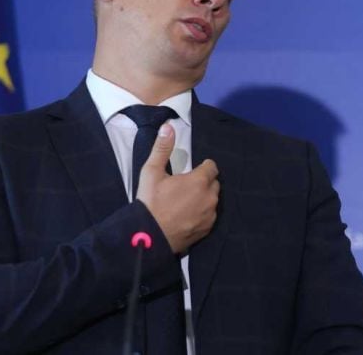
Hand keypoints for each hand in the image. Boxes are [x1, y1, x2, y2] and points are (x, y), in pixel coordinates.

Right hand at [136, 123, 219, 253]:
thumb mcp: (152, 172)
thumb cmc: (150, 202)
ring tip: (187, 200)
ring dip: (204, 197)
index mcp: (199, 181)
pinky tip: (189, 215)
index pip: (211, 167)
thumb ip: (162, 148)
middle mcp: (210, 197)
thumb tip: (168, 126)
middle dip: (204, 182)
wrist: (148, 236)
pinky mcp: (207, 229)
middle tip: (187, 185)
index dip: (203, 166)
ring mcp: (210, 215)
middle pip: (214, 183)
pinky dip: (203, 212)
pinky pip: (210, 215)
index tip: (192, 169)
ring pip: (213, 200)